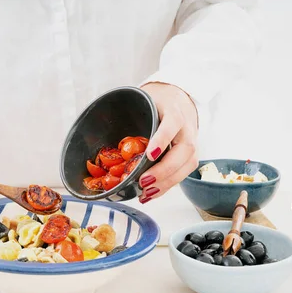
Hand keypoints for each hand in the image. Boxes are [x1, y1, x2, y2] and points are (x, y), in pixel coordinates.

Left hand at [138, 83, 198, 203]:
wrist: (179, 99)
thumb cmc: (157, 102)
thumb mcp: (143, 99)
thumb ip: (128, 111)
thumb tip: (99, 126)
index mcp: (174, 109)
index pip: (173, 122)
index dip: (162, 139)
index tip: (150, 155)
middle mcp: (187, 126)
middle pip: (185, 149)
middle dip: (165, 169)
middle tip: (144, 181)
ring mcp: (192, 141)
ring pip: (188, 164)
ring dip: (167, 182)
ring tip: (147, 192)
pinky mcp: (191, 155)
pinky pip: (183, 173)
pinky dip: (166, 186)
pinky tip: (151, 193)